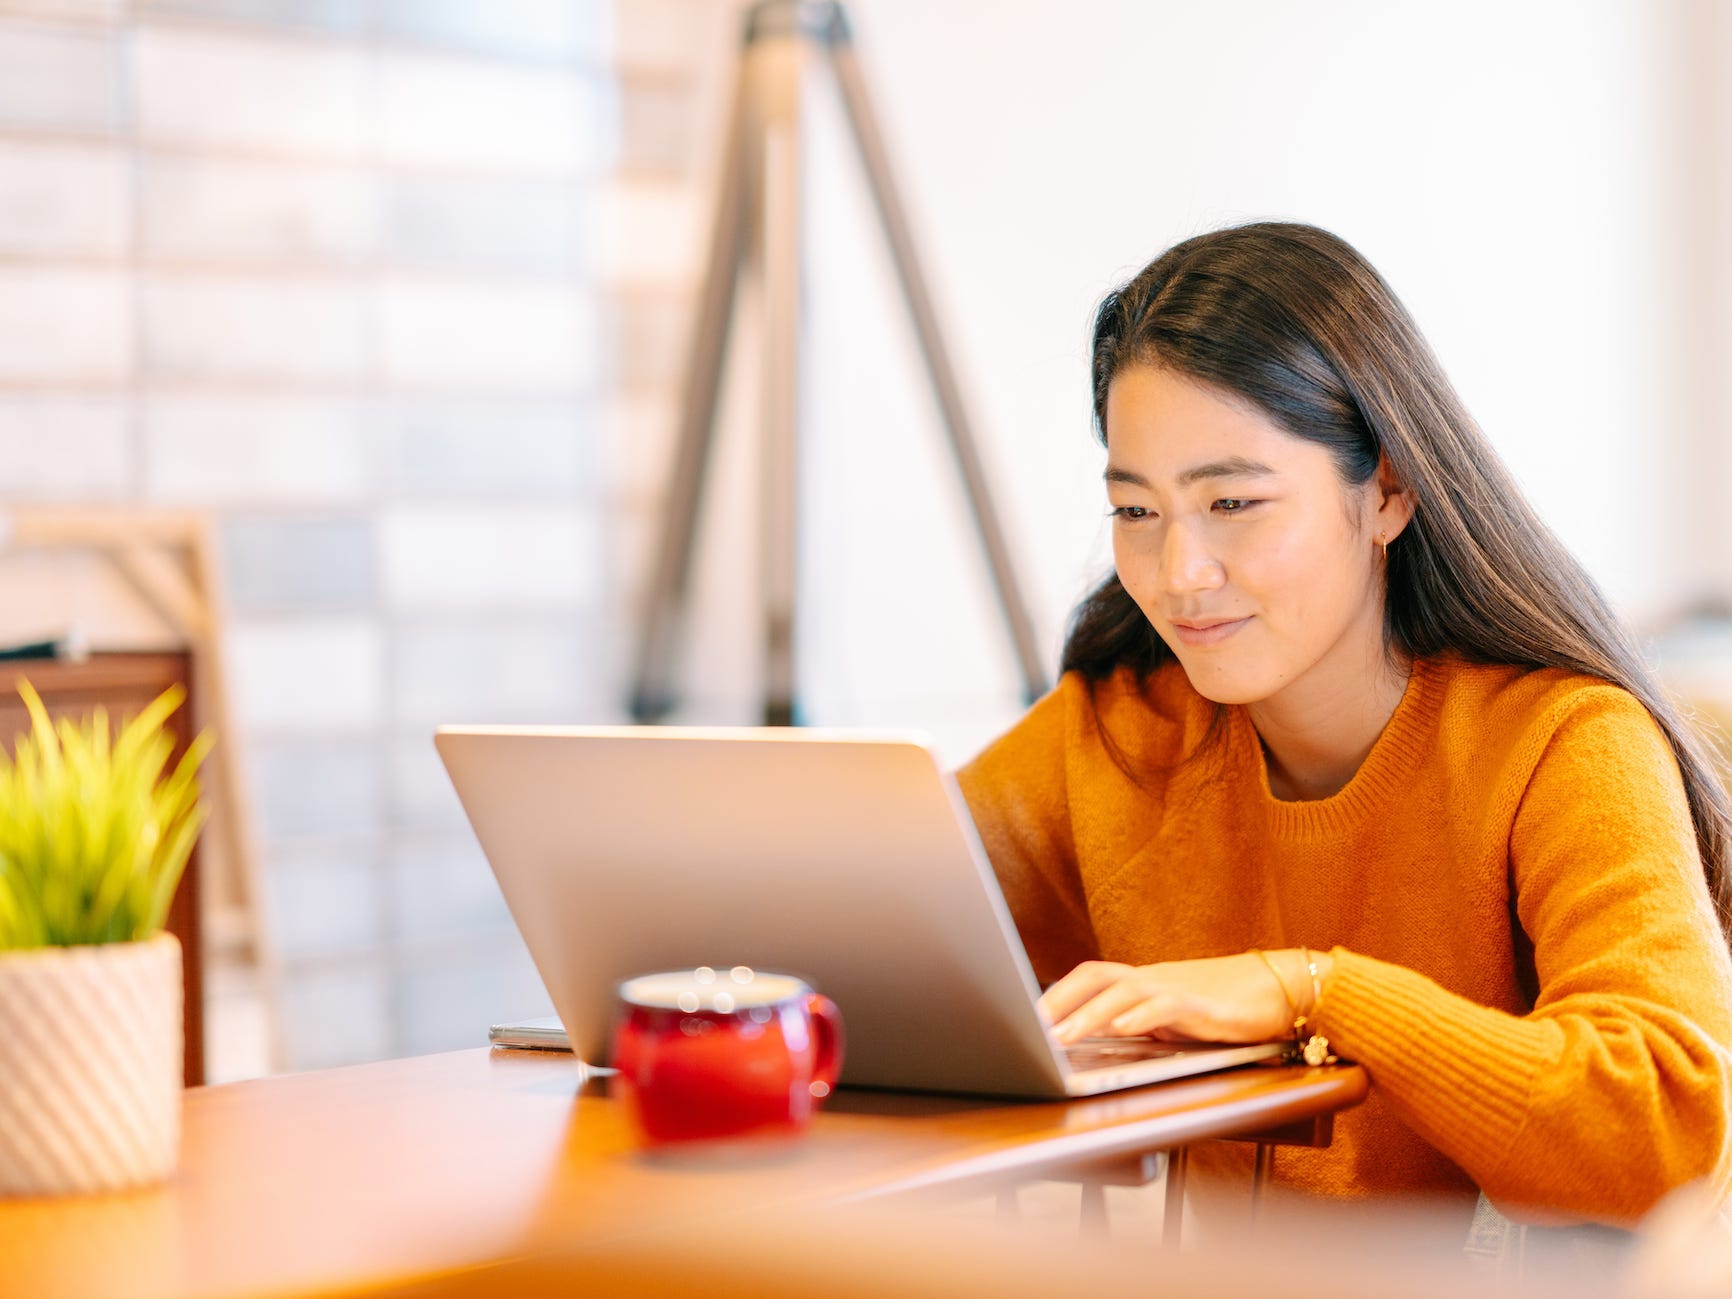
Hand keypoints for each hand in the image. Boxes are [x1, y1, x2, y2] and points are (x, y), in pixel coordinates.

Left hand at [1039, 952, 1316, 1045]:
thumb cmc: (1230, 1007)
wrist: (1286, 989)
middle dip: (1058, 1000)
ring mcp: (1178, 988)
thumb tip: (1102, 1042)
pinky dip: (1139, 1017)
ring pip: (1123, 991)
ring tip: (1059, 1038)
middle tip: (1028, 1027)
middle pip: (1095, 976)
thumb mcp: (1177, 1020)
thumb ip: (1144, 1026)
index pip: (1090, 978)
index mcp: (1145, 982)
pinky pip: (1165, 1006)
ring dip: (1087, 1014)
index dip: (1056, 994)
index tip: (1025, 1017)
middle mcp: (1155, 979)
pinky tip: (1120, 1030)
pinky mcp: (1205, 1006)